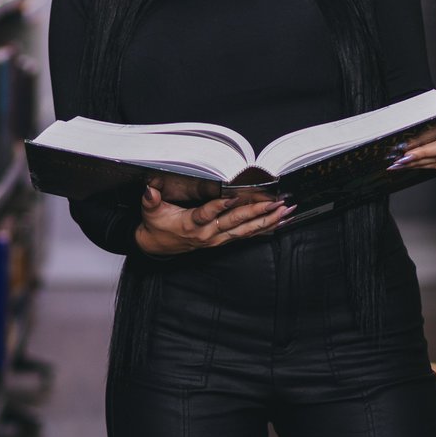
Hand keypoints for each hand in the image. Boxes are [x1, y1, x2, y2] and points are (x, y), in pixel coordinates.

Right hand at [135, 184, 294, 255]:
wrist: (157, 247)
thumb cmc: (156, 226)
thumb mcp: (150, 212)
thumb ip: (151, 200)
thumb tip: (150, 189)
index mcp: (190, 224)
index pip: (206, 214)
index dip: (219, 206)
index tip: (233, 197)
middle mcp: (207, 234)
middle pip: (234, 222)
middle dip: (257, 212)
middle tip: (275, 204)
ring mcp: (217, 239)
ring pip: (245, 230)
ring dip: (267, 221)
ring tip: (285, 212)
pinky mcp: (222, 241)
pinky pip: (246, 236)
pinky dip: (263, 229)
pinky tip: (279, 223)